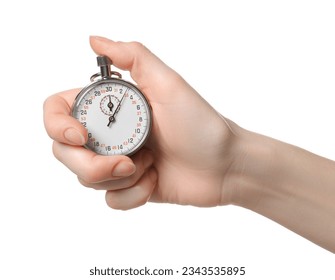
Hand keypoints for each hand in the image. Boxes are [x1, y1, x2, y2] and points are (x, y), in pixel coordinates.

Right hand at [43, 36, 237, 209]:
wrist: (223, 166)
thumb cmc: (201, 124)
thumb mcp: (169, 84)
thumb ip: (133, 58)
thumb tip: (94, 40)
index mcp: (112, 107)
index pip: (59, 111)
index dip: (58, 125)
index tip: (80, 136)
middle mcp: (110, 134)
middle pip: (65, 153)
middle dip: (92, 164)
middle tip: (126, 163)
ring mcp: (117, 162)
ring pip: (86, 179)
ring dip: (120, 178)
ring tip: (151, 165)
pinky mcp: (129, 187)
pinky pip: (111, 200)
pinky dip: (134, 194)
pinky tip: (155, 181)